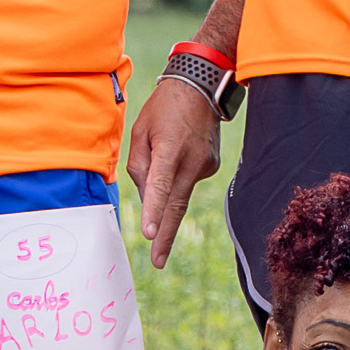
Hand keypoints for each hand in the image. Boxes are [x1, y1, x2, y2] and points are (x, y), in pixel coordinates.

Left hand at [126, 75, 223, 269]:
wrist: (201, 87)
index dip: (154, 211)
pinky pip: (185, 180)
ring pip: (178, 193)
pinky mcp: (211, 167)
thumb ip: (138, 164)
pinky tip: (176, 152)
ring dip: (163, 194)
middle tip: (157, 261)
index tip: (149, 234)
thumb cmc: (163, 108)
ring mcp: (205, 165)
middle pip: (176, 205)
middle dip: (164, 235)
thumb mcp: (139, 130)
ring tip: (161, 157)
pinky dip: (174, 176)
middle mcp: (191, 160)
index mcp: (169, 148)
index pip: (160, 185)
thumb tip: (146, 194)